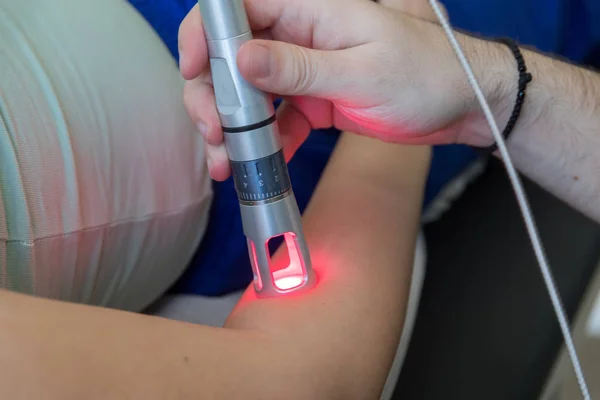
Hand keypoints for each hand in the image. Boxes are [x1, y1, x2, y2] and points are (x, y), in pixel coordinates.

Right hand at [179, 0, 476, 179]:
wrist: (458, 105)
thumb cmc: (426, 75)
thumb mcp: (361, 72)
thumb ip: (299, 67)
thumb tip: (241, 59)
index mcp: (311, 9)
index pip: (238, 6)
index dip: (205, 33)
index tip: (193, 70)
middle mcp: (298, 35)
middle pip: (230, 54)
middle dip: (212, 93)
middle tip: (213, 131)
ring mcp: (302, 71)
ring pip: (246, 91)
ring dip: (230, 126)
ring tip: (226, 160)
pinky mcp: (310, 101)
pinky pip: (274, 120)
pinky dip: (264, 143)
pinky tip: (264, 163)